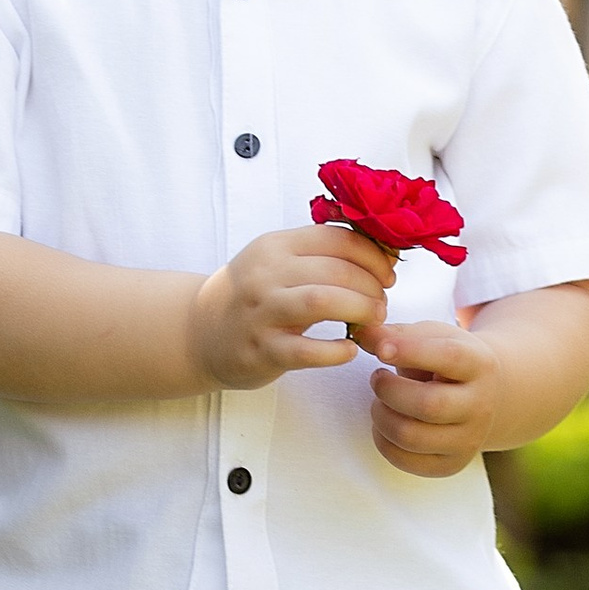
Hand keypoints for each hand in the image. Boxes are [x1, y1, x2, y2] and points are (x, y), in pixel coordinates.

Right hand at [190, 225, 394, 388]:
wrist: (201, 332)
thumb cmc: (253, 296)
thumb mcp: (278, 262)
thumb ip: (322, 255)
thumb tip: (386, 252)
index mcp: (275, 246)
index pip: (336, 238)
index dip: (372, 255)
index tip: (387, 272)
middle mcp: (266, 274)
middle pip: (335, 269)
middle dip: (371, 286)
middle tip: (381, 302)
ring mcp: (262, 313)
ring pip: (323, 301)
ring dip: (360, 309)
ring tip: (374, 319)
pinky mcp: (262, 350)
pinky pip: (308, 350)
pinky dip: (337, 350)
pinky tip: (350, 349)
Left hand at [366, 311, 507, 477]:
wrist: (485, 396)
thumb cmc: (447, 362)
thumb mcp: (431, 338)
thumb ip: (395, 334)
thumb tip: (361, 333)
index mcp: (480, 365)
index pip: (449, 357)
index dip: (410, 351)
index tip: (381, 350)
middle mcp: (481, 406)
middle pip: (428, 405)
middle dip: (389, 390)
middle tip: (377, 378)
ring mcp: (469, 440)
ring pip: (411, 437)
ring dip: (381, 417)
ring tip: (380, 402)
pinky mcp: (451, 464)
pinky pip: (406, 460)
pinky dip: (383, 441)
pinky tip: (386, 423)